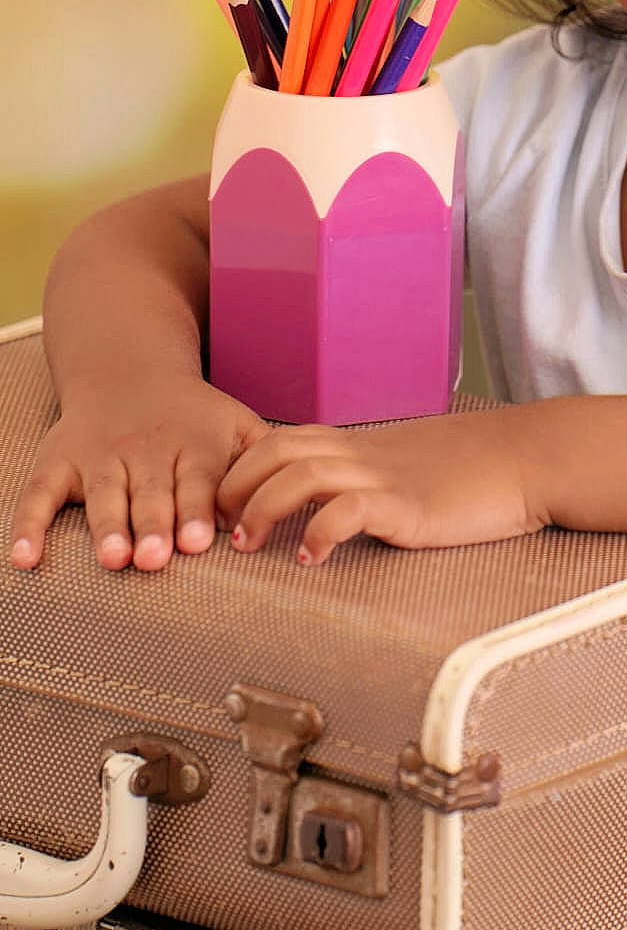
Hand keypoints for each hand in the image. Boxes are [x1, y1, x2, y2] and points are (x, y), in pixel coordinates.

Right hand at [9, 382, 267, 572]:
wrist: (128, 372)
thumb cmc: (193, 416)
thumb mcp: (235, 424)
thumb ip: (265, 458)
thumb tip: (298, 494)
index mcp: (191, 447)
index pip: (195, 482)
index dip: (196, 512)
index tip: (198, 542)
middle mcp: (144, 453)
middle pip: (149, 494)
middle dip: (152, 526)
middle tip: (155, 558)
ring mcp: (98, 458)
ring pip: (102, 496)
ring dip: (106, 527)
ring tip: (112, 557)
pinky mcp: (59, 464)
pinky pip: (40, 495)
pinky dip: (29, 526)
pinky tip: (25, 558)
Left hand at [216, 411, 549, 565]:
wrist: (531, 457)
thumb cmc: (476, 468)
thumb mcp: (411, 466)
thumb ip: (372, 477)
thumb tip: (339, 503)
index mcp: (361, 444)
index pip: (281, 439)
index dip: (242, 468)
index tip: (224, 506)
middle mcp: (364, 453)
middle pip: (277, 449)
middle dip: (236, 486)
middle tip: (221, 527)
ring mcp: (385, 476)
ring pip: (301, 473)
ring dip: (263, 508)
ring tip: (247, 545)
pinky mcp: (408, 505)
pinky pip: (350, 510)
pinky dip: (320, 532)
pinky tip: (310, 559)